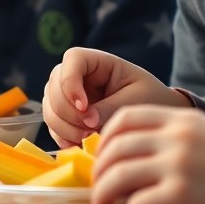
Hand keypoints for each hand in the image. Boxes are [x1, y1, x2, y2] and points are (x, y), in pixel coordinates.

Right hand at [43, 48, 189, 147]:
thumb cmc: (150, 100)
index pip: (72, 59)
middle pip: (54, 86)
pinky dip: (62, 136)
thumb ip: (110, 108)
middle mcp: (77, 75)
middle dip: (67, 111)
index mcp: (97, 62)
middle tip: (89, 129)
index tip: (84, 107)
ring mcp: (68, 95)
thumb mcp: (135, 101)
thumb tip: (86, 120)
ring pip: (49, 107)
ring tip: (87, 138)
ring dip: (63, 126)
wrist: (154, 118)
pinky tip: (79, 144)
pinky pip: (52, 125)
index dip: (70, 83)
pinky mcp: (66, 115)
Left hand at [91, 105, 204, 203]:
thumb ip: (171, 139)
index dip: (106, 139)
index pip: (125, 117)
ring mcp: (176, 164)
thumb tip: (130, 158)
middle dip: (99, 172)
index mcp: (180, 119)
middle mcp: (175, 137)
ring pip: (117, 177)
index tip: (102, 158)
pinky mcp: (180, 195)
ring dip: (104, 198)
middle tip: (100, 192)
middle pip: (115, 148)